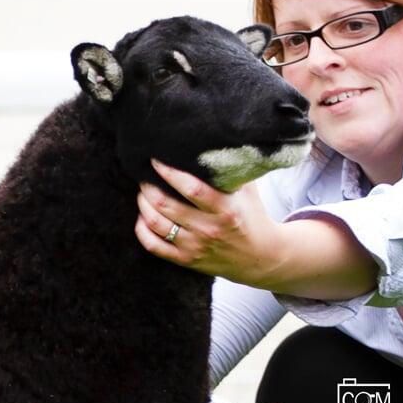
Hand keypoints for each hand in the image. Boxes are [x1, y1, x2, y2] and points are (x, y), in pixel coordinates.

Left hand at [134, 159, 286, 284]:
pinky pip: (154, 247)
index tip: (156, 160)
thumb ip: (230, 170)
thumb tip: (210, 143)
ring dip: (143, 205)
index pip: (191, 188)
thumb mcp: (248, 190)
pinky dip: (141, 230)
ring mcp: (195, 246)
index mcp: (225, 209)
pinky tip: (141, 218)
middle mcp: (208, 229)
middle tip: (143, 175)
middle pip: (166, 205)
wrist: (260, 257)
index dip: (169, 172)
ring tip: (143, 192)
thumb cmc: (251, 216)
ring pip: (156, 224)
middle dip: (149, 187)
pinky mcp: (186, 260)